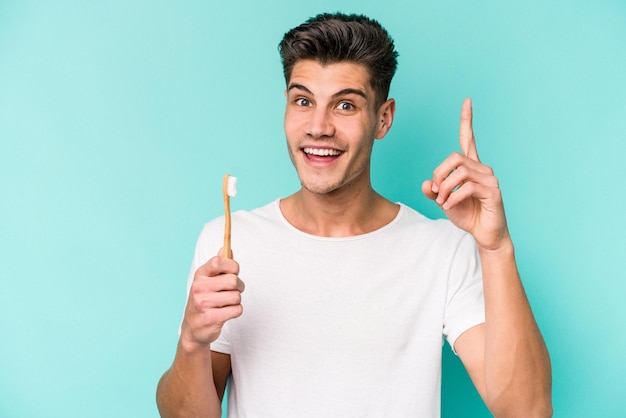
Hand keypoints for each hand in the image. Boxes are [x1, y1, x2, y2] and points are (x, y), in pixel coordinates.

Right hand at [180, 249, 244, 351]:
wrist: (193, 328)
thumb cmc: (204, 300)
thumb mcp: (207, 281)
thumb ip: (218, 265)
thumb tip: (225, 248)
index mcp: (200, 275)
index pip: (218, 262)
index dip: (232, 266)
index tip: (233, 272)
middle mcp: (199, 288)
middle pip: (233, 280)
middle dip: (239, 287)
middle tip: (233, 291)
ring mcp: (204, 304)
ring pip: (236, 296)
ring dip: (236, 301)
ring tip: (226, 303)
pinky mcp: (211, 318)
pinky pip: (237, 310)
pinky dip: (235, 311)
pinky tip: (225, 312)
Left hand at [421, 98, 508, 250]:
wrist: (485, 234)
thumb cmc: (467, 215)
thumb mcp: (444, 202)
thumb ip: (433, 191)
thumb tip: (425, 184)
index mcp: (471, 167)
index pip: (469, 139)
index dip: (467, 121)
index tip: (467, 102)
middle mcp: (482, 169)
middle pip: (454, 157)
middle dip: (439, 174)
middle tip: (435, 193)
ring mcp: (490, 179)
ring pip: (459, 172)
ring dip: (444, 188)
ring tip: (443, 202)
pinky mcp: (493, 191)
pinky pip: (466, 187)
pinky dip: (452, 198)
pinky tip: (450, 206)